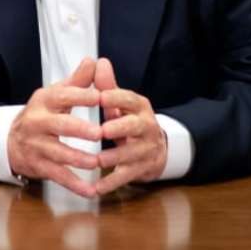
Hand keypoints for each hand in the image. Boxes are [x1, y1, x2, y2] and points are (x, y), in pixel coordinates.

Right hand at [7, 58, 102, 197]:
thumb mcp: (56, 94)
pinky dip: (75, 185)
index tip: (101, 97)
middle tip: (100, 133)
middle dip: (79, 130)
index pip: (63, 96)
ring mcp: (37, 146)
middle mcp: (38, 122)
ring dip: (79, 160)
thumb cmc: (42, 114)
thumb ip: (77, 81)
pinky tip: (91, 190)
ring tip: (98, 162)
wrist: (9, 140)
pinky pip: (58, 176)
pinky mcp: (39, 166)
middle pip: (59, 126)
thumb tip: (94, 61)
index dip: (81, 96)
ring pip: (59, 154)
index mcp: (45, 101)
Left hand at [94, 58, 166, 194]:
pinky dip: (111, 183)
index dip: (115, 97)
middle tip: (102, 130)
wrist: (155, 149)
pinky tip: (95, 188)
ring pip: (131, 154)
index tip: (99, 96)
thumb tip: (97, 61)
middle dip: (119, 127)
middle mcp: (146, 126)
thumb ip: (107, 85)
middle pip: (135, 126)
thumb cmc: (129, 121)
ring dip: (114, 157)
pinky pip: (126, 176)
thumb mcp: (120, 103)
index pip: (129, 98)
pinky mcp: (142, 169)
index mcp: (139, 106)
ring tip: (96, 161)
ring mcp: (146, 149)